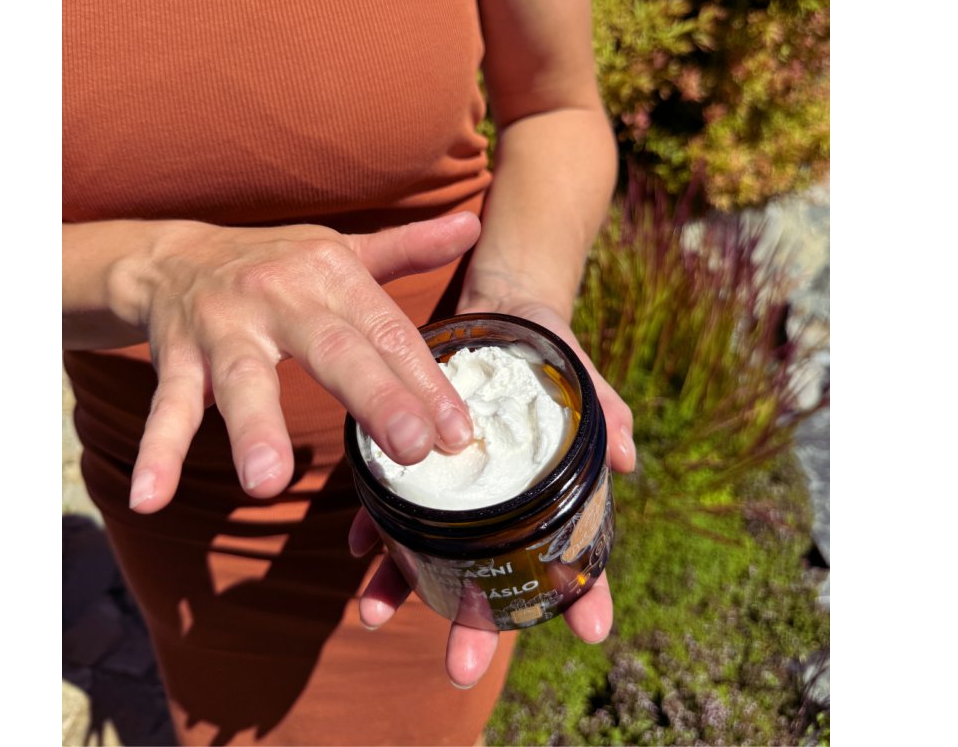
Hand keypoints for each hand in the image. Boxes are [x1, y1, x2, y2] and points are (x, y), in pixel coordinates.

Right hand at [119, 212, 481, 511]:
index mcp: (330, 275)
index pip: (388, 333)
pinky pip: (167, 406)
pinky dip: (158, 451)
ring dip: (254, 429)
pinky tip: (154, 497)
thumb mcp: (343, 250)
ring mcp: (224, 329)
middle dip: (373, 399)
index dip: (426, 382)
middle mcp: (280, 297)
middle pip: (332, 350)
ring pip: (243, 380)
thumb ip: (408, 247)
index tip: (458, 434)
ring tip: (268, 482)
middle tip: (409, 449)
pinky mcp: (176, 357)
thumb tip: (473, 225)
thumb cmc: (277, 264)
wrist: (174, 256)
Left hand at [349, 295, 634, 687]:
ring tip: (374, 616)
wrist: (497, 314)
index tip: (591, 631)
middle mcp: (495, 506)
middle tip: (460, 667)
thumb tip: (628, 456)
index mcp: (544, 496)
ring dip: (402, 587)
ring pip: (429, 552)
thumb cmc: (547, 354)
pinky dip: (370, 525)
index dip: (583, 596)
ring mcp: (452, 490)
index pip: (573, 558)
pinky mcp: (412, 462)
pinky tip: (354, 545)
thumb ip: (604, 411)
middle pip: (490, 577)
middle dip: (476, 624)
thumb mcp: (578, 375)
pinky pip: (388, 504)